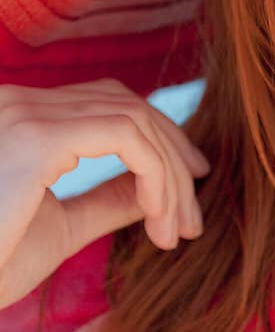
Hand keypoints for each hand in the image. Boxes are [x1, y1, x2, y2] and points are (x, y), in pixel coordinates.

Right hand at [0, 77, 210, 309]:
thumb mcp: (59, 227)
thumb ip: (107, 200)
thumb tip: (155, 188)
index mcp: (23, 118)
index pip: (111, 104)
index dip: (160, 138)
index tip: (190, 182)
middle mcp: (23, 103)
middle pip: (130, 105)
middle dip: (175, 156)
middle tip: (194, 215)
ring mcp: (27, 113)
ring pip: (135, 120)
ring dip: (169, 175)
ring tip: (180, 229)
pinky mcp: (37, 136)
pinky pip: (127, 137)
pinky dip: (156, 172)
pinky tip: (158, 214)